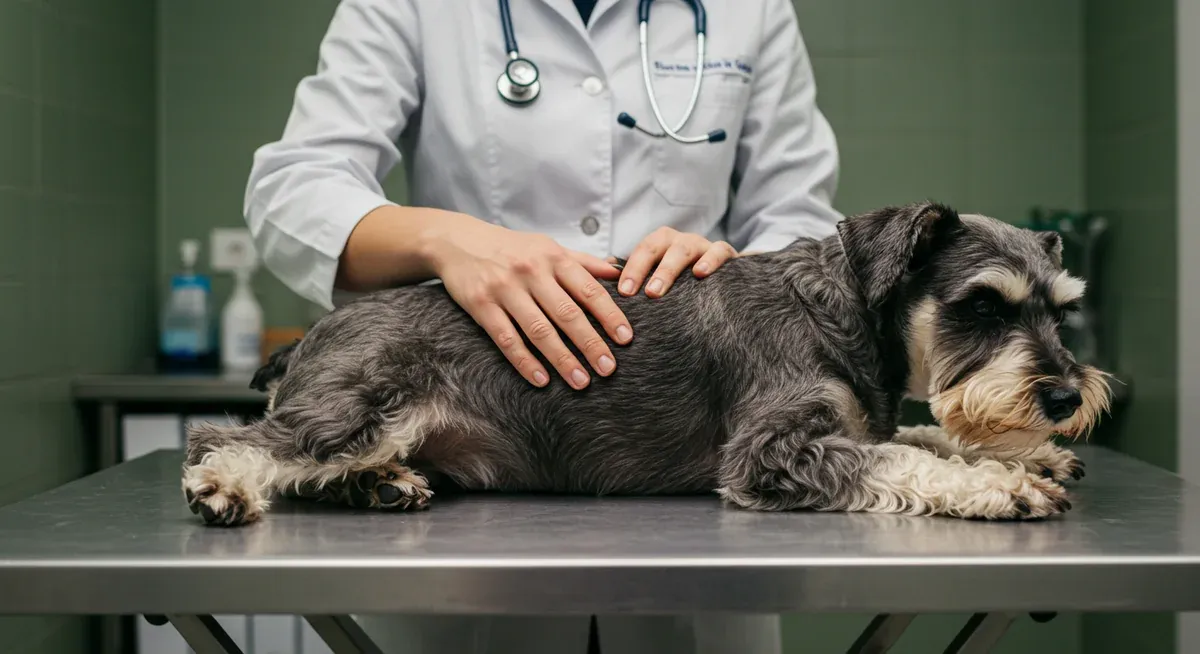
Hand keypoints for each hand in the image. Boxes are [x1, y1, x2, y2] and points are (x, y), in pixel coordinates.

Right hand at [426, 217, 631, 389]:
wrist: (458, 241)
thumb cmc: (512, 248)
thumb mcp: (548, 247)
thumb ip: (583, 262)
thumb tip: (620, 271)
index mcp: (553, 257)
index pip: (588, 289)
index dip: (609, 315)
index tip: (625, 339)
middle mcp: (531, 272)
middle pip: (567, 313)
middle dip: (590, 343)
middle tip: (608, 369)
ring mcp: (505, 289)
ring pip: (539, 330)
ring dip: (562, 359)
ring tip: (581, 382)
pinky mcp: (481, 305)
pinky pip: (506, 338)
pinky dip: (525, 361)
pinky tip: (541, 380)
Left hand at [616, 227, 737, 297]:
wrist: (719, 277)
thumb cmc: (681, 279)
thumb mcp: (657, 275)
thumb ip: (632, 274)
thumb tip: (600, 275)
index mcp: (661, 244)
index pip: (642, 251)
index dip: (632, 269)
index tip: (624, 292)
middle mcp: (679, 241)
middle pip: (659, 247)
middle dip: (647, 269)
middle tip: (641, 293)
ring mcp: (702, 245)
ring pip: (685, 249)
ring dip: (669, 269)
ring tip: (659, 290)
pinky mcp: (725, 253)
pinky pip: (719, 251)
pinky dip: (710, 260)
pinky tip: (701, 274)